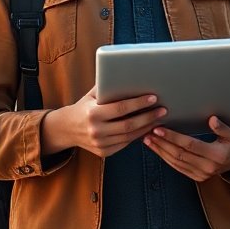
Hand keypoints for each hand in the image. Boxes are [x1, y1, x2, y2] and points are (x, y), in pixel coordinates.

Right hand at [40, 86, 165, 157]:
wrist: (66, 129)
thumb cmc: (83, 107)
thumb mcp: (91, 95)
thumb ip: (107, 87)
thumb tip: (129, 76)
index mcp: (93, 114)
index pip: (120, 108)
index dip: (138, 103)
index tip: (153, 97)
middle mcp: (96, 130)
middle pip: (129, 124)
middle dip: (148, 117)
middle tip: (162, 109)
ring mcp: (100, 144)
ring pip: (130, 136)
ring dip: (147, 127)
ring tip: (159, 119)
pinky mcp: (104, 152)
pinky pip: (125, 143)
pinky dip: (138, 136)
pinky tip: (147, 128)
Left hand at [143, 116, 229, 181]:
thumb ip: (222, 128)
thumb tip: (212, 120)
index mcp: (217, 155)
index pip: (189, 145)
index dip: (173, 137)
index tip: (159, 128)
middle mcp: (208, 167)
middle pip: (179, 154)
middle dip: (162, 143)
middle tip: (148, 132)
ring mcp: (202, 174)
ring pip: (176, 162)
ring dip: (160, 151)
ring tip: (147, 139)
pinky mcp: (197, 177)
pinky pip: (178, 168)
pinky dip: (165, 158)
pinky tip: (156, 149)